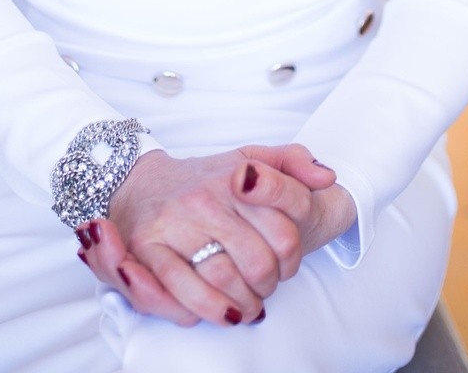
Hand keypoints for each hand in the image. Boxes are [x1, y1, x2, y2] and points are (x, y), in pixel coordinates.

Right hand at [75, 144, 338, 326]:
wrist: (139, 182)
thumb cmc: (203, 179)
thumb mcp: (249, 158)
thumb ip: (291, 162)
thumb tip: (327, 176)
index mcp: (234, 178)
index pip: (284, 232)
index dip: (292, 260)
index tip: (284, 264)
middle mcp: (204, 200)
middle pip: (257, 264)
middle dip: (267, 287)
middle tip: (262, 289)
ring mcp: (174, 224)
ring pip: (223, 282)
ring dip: (240, 306)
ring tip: (244, 308)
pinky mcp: (146, 248)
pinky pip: (180, 291)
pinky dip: (203, 310)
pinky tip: (215, 310)